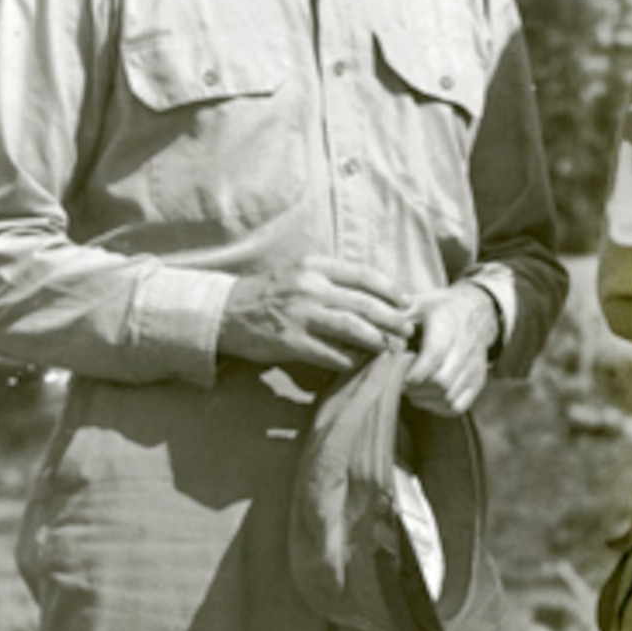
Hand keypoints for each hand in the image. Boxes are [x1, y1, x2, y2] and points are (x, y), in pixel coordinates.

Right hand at [219, 253, 415, 370]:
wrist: (224, 312)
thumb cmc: (267, 293)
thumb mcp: (298, 273)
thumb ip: (330, 280)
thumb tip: (370, 295)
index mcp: (314, 266)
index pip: (363, 275)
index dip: (390, 289)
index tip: (407, 301)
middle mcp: (310, 286)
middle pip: (364, 303)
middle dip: (392, 318)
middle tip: (408, 330)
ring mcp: (300, 314)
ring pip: (352, 328)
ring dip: (378, 340)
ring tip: (392, 348)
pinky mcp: (290, 341)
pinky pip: (330, 353)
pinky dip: (350, 360)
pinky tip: (361, 364)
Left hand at [404, 284, 499, 416]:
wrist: (476, 311)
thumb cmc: (439, 309)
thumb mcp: (418, 303)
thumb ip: (398, 318)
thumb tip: (379, 334)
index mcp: (449, 327)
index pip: (433, 358)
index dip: (411, 373)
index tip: (396, 374)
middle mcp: (466, 349)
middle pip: (440, 383)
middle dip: (415, 388)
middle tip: (401, 382)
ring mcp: (475, 368)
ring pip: (448, 399)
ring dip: (424, 398)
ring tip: (412, 388)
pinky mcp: (478, 382)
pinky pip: (457, 407)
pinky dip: (437, 407)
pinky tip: (426, 395)